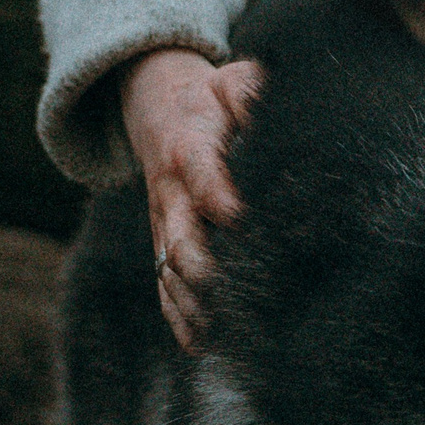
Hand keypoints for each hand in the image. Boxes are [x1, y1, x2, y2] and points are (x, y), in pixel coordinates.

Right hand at [119, 49, 263, 350]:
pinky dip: (177, 315)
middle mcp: (171, 194)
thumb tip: (264, 105)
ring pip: (168, 271)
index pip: (201, 174)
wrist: (160, 109)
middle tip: (223, 290)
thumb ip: (248, 91)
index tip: (238, 215)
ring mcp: (164, 224)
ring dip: (189, 303)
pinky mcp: (165, 243)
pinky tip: (199, 344)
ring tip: (215, 334)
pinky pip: (163, 284)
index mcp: (190, 150)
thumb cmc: (211, 98)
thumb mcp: (229, 80)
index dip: (217, 195)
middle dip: (199, 265)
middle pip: (178, 236)